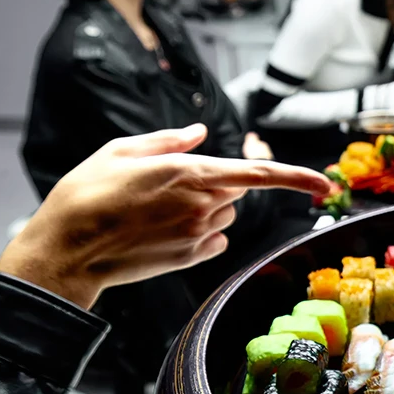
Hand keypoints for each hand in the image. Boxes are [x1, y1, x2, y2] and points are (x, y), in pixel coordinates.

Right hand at [0, 125, 330, 308]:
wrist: (66, 250)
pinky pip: (214, 241)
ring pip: (223, 216)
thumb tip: (200, 134)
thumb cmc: (87, 194)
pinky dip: (199, 235)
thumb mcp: (121, 150)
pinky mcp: (189, 259)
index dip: (298, 177)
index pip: (260, 173)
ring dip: (204, 210)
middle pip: (234, 191)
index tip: (326, 183)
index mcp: (190, 172)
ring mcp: (198, 235)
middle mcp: (202, 205)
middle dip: (213, 185)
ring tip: (153, 211)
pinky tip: (161, 232)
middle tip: (164, 188)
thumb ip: (168, 140)